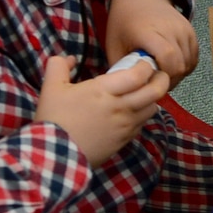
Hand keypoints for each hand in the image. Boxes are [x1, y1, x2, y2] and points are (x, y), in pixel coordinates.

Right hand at [33, 53, 167, 164]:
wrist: (56, 154)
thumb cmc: (54, 118)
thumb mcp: (51, 87)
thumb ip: (59, 66)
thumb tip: (69, 59)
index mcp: (104, 90)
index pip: (138, 75)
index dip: (146, 66)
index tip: (143, 62)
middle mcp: (121, 107)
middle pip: (154, 92)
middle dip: (161, 80)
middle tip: (158, 74)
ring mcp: (125, 125)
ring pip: (152, 109)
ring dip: (152, 98)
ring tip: (145, 93)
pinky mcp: (125, 140)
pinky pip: (142, 124)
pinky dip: (142, 115)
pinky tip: (133, 111)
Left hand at [104, 0, 197, 80]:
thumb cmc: (124, 22)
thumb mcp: (114, 44)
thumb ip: (122, 68)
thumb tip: (129, 91)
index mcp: (149, 32)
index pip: (168, 58)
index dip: (164, 75)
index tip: (152, 81)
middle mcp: (171, 29)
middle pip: (180, 64)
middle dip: (170, 79)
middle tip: (156, 82)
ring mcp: (184, 29)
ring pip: (189, 63)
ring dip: (178, 74)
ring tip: (163, 73)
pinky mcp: (192, 32)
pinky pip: (194, 57)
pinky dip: (185, 66)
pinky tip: (172, 66)